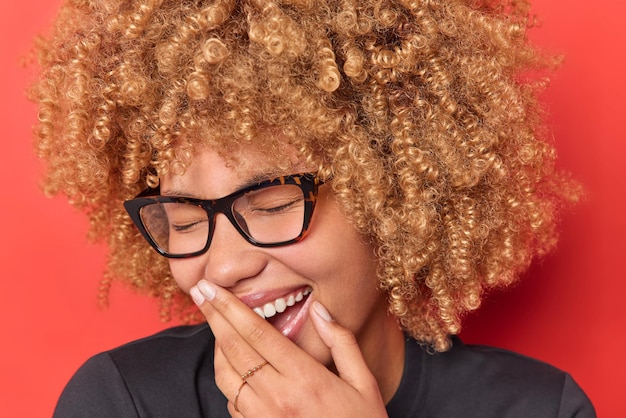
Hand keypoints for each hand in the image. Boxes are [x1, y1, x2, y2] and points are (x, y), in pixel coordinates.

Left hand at [190, 280, 388, 416]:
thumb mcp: (364, 384)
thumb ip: (342, 342)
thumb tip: (320, 309)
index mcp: (305, 378)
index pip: (256, 332)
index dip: (229, 306)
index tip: (211, 287)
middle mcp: (277, 397)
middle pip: (234, 348)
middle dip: (213, 316)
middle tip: (199, 291)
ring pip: (225, 375)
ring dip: (216, 345)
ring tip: (215, 324)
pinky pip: (231, 401)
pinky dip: (227, 377)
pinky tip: (233, 364)